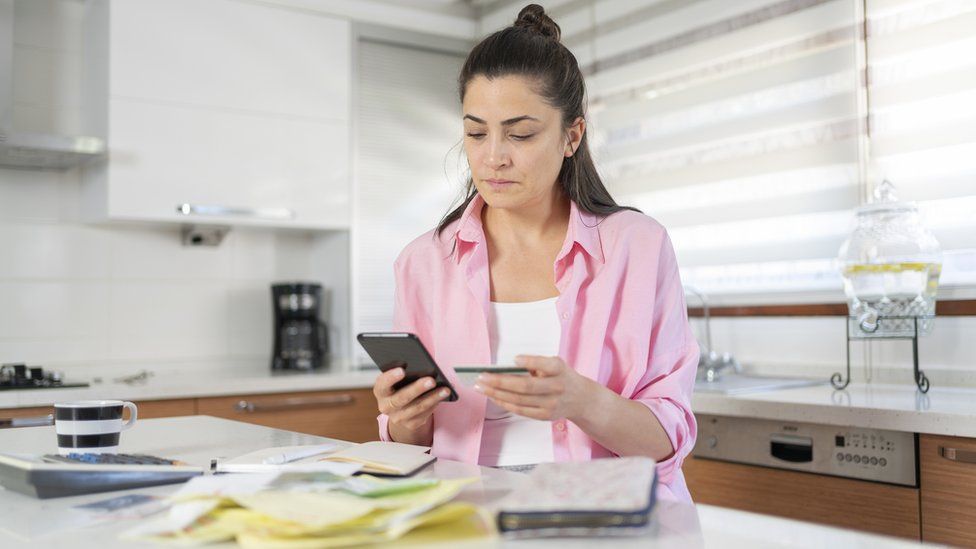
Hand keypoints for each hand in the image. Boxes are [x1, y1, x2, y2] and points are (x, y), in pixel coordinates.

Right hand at [373, 367, 450, 433]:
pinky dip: (435, 404)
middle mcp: (386, 406)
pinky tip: (443, 396)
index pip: (382, 384)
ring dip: (433, 397)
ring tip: (445, 389)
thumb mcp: (396, 380)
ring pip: (417, 407)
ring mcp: (398, 417)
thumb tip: (421, 366)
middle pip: (402, 398)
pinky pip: (425, 414)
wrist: (400, 409)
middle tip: (431, 380)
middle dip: (418, 388)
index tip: (402, 370)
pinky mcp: (411, 424)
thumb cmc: (400, 386)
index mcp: (380, 391)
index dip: (391, 378)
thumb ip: (402, 373)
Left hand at [473, 355, 591, 420]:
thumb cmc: (562, 377)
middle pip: (525, 386)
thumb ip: (536, 364)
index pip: (546, 364)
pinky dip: (504, 403)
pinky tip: (492, 396)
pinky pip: (520, 410)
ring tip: (481, 387)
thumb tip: (506, 368)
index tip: (514, 359)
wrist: (581, 399)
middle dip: (500, 382)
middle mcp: (557, 387)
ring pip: (519, 400)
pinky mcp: (545, 416)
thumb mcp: (555, 364)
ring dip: (496, 394)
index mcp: (560, 369)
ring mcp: (551, 404)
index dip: (530, 362)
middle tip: (481, 377)